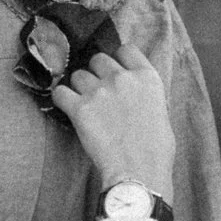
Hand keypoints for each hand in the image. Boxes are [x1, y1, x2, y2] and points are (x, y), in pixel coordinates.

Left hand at [49, 43, 174, 200]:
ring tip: (84, 105)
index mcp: (147, 77)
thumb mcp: (161, 111)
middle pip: (98, 59)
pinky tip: (67, 108)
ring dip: (79, 87)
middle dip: (96, 73)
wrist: (139, 171)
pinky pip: (60, 92)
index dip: (117, 59)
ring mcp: (99, 91)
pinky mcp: (80, 108)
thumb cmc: (155, 150)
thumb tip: (130, 94)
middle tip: (97, 92)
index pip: (126, 49)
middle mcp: (122, 78)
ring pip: (77, 75)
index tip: (114, 71)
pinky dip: (61, 99)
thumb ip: (143, 93)